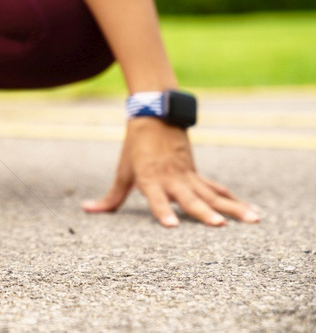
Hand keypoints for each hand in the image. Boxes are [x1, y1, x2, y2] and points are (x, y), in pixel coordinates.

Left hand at [82, 117, 260, 226]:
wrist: (155, 116)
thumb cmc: (135, 148)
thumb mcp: (123, 172)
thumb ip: (111, 197)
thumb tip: (88, 210)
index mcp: (150, 178)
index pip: (156, 198)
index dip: (163, 211)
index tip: (172, 226)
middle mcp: (171, 179)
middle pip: (190, 198)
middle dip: (205, 213)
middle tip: (219, 226)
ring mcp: (188, 176)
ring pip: (213, 194)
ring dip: (233, 208)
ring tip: (254, 220)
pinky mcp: (197, 173)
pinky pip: (218, 189)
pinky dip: (234, 200)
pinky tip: (251, 212)